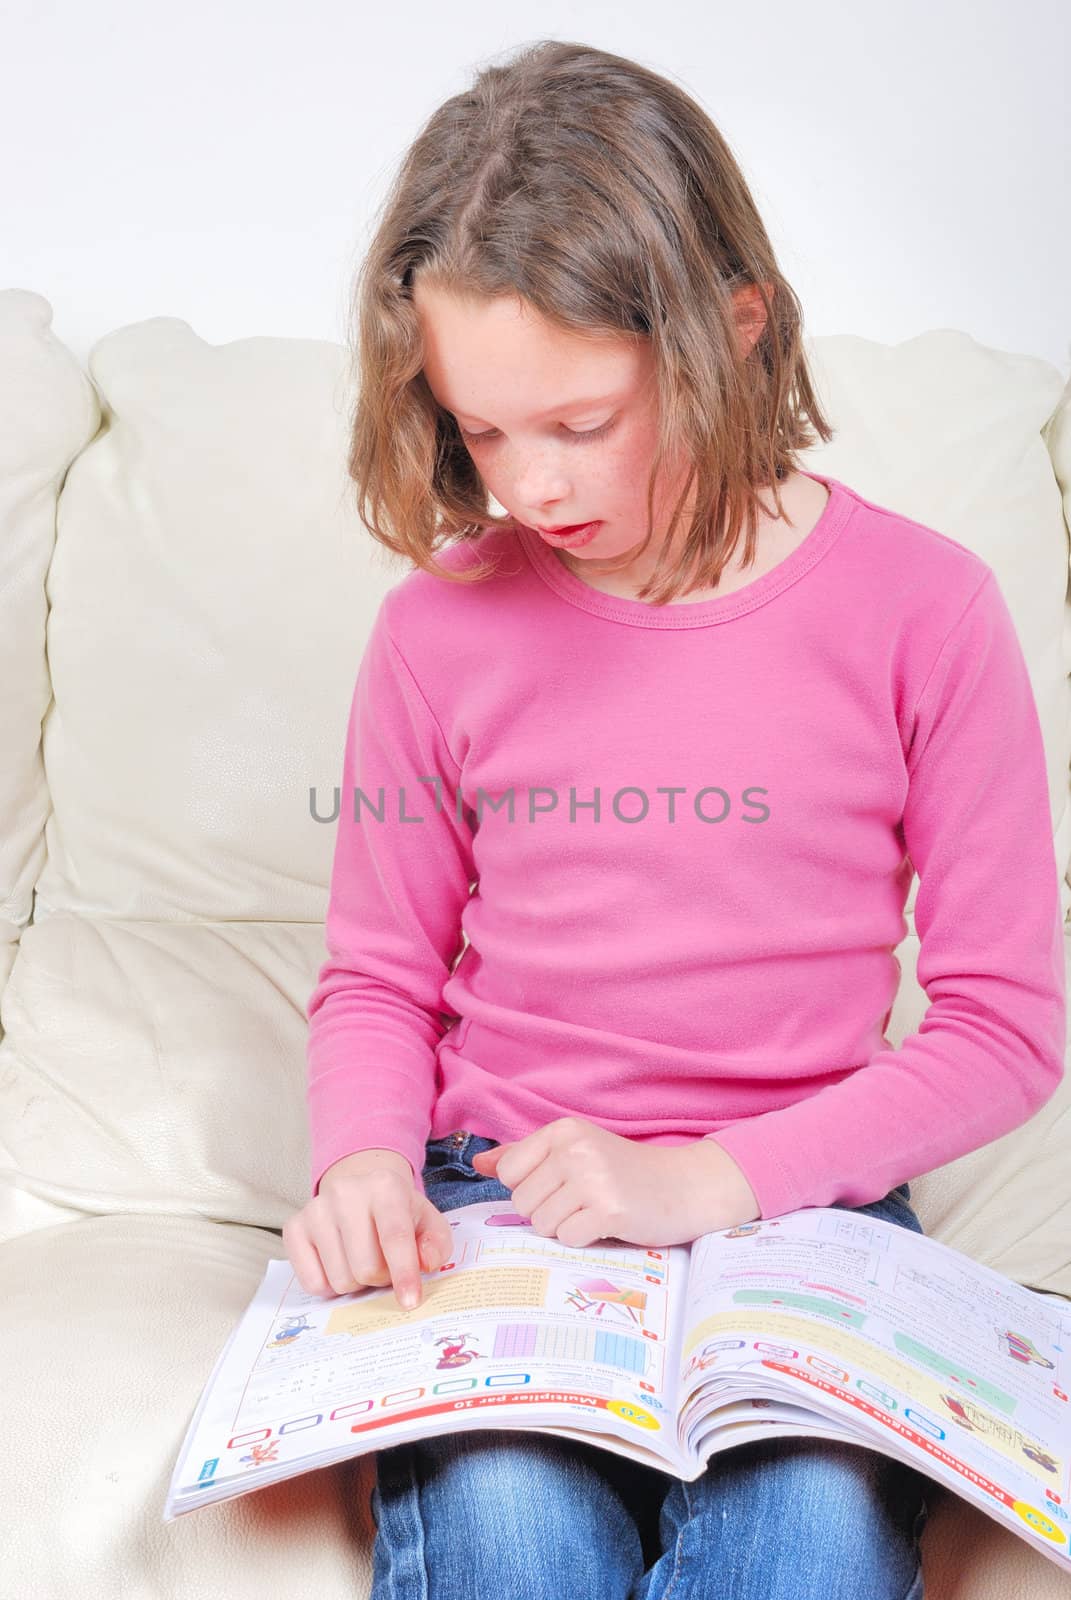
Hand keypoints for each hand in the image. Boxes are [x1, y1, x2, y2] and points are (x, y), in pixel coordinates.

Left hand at [470, 1117, 759, 1248]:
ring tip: (594, 1212)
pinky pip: (567, 1239)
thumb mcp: (575, 1151)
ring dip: (565, 1227)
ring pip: (541, 1223)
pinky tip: (606, 1225)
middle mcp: (575, 1149)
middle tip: (582, 1202)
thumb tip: (478, 1162)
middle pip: (522, 1201)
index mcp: (563, 1130)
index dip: (530, 1188)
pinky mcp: (609, 1211)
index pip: (509, 1172)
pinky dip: (584, 1240)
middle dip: (547, 1211)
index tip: (561, 1185)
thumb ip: (524, 1156)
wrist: (684, 1186)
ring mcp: (593, 1179)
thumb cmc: (624, 1171)